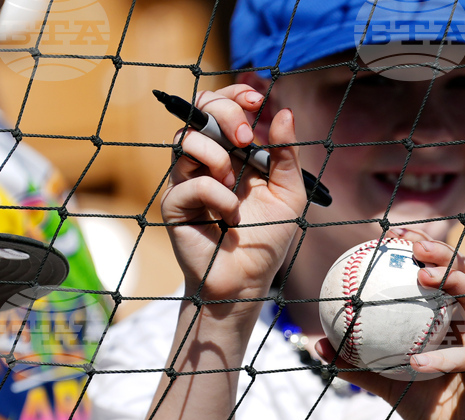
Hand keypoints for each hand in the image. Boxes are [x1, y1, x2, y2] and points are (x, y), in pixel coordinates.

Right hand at [159, 83, 306, 307]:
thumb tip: (285, 111)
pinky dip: (218, 197)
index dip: (236, 94)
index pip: (222, 106)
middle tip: (246, 138)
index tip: (258, 99)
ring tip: (236, 184)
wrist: (249, 280)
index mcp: (232, 151)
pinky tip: (230, 217)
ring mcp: (187, 180)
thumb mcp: (289, 193)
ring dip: (218, 155)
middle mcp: (206, 160)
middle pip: (198, 110)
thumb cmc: (267, 238)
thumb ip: (286, 155)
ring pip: (185, 140)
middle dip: (224, 113)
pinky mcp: (175, 205)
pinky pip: (191, 184)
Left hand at [315, 228, 464, 419]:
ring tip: (424, 278)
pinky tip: (416, 361)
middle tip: (412, 246)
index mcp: (449, 320)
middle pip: (463, 274)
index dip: (422, 250)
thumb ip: (358, 364)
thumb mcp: (388, 383)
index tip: (393, 237)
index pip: (439, 274)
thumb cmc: (430, 407)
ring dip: (452, 282)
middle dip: (442, 252)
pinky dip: (441, 360)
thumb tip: (319, 344)